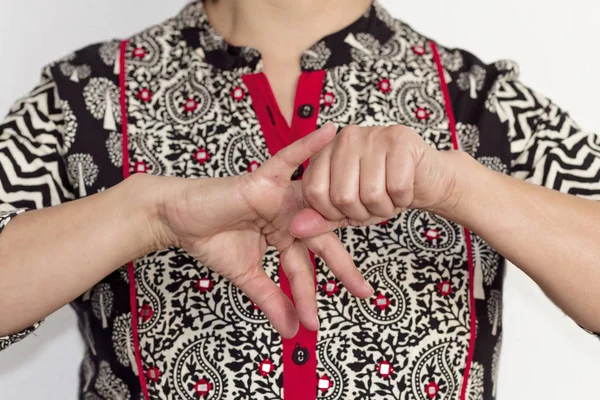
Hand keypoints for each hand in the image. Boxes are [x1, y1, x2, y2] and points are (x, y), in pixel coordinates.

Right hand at [157, 124, 372, 337]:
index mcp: (284, 236)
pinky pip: (289, 159)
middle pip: (320, 241)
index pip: (304, 268)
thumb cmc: (210, 239)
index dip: (309, 296)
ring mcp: (279, 196)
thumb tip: (292, 331)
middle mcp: (288, 215)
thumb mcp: (245, 275)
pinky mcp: (264, 178)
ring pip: (315, 210)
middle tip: (363, 292)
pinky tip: (331, 132)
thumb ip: (271, 300)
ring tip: (368, 221)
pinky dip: (308, 146)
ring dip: (339, 218)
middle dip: (341, 267)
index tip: (317, 323)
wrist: (178, 217)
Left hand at [289, 125, 458, 237]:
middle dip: (362, 213)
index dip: (331, 213)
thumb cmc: (383, 190)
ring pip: (371, 194)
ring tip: (389, 196)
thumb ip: (321, 218)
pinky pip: (397, 187)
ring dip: (384, 208)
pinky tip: (405, 189)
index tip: (347, 210)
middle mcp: (346, 138)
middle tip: (374, 204)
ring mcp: (373, 135)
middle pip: (342, 196)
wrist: (426, 178)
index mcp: (326, 151)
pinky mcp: (401, 140)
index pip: (314, 191)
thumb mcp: (346, 208)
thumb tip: (296, 228)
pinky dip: (403, 199)